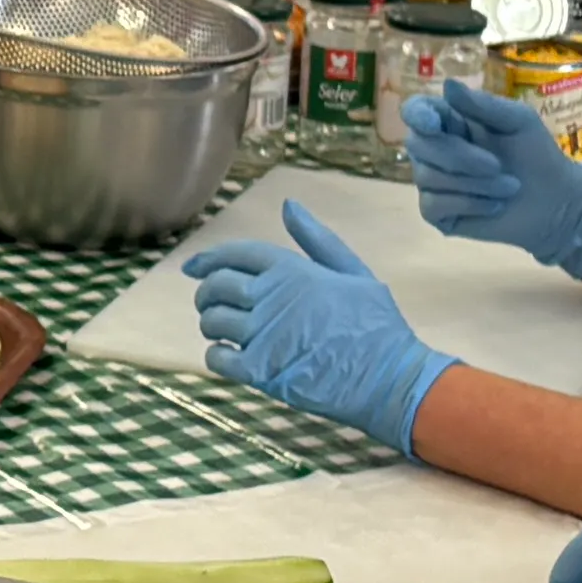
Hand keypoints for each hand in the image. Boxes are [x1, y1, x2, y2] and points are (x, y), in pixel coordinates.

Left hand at [187, 200, 453, 443]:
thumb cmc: (376, 325)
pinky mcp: (262, 370)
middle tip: (209, 303)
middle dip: (205, 293)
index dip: (209, 258)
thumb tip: (288, 205)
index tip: (192, 267)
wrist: (390, 378)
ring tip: (224, 331)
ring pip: (213, 321)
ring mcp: (265, 334)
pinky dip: (216, 355)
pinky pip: (218, 357)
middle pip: (216, 286)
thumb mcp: (353, 271)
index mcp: (292, 270)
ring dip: (211, 325)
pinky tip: (229, 356)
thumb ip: (317, 239)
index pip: (236, 255)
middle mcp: (273, 297)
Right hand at [402, 79, 581, 279]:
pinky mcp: (435, 212)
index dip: (418, 115)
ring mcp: (431, 182)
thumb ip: (482, 105)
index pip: (415, 111)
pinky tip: (494, 205)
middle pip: (420, 146)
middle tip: (498, 166)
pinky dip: (469, 204)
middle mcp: (433, 149)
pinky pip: (434, 205)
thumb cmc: (536, 154)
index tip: (433, 124)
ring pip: (428, 177)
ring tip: (508, 187)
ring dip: (475, 183)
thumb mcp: (517, 121)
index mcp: (450, 121)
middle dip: (461, 157)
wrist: (555, 202)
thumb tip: (447, 84)